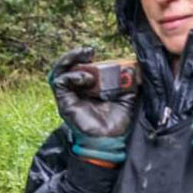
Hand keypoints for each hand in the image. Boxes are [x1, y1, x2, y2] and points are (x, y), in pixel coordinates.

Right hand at [48, 47, 135, 163]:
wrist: (111, 141)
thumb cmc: (117, 122)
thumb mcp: (127, 96)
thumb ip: (129, 81)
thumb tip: (134, 66)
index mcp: (88, 87)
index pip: (79, 66)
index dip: (84, 57)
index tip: (95, 52)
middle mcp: (76, 90)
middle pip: (66, 66)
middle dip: (75, 55)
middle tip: (89, 51)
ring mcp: (69, 96)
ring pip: (59, 71)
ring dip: (70, 60)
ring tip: (85, 57)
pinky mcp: (65, 103)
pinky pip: (60, 83)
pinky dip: (73, 76)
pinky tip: (87, 78)